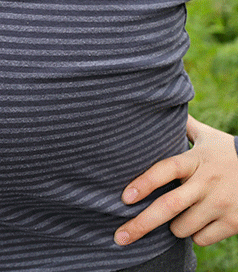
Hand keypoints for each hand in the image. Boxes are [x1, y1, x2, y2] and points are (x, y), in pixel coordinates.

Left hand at [115, 114, 237, 246]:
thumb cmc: (229, 154)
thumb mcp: (208, 137)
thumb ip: (184, 128)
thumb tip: (158, 107)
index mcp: (196, 160)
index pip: (166, 170)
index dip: (144, 183)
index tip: (124, 198)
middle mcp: (207, 182)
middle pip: (168, 206)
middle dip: (141, 224)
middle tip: (120, 237)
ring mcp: (221, 203)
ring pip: (181, 227)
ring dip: (173, 226)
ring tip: (180, 213)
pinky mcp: (234, 222)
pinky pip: (200, 238)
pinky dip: (194, 235)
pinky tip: (201, 222)